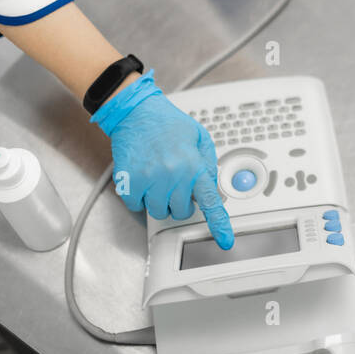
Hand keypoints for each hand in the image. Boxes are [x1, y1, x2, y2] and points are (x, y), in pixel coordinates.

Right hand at [91, 70, 233, 247]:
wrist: (136, 112)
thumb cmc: (168, 124)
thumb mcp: (200, 138)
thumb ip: (207, 164)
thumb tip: (211, 187)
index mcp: (193, 165)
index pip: (210, 202)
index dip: (219, 224)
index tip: (224, 241)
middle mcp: (173, 175)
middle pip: (181, 211)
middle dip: (180, 201)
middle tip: (175, 183)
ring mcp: (150, 180)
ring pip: (159, 211)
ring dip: (160, 200)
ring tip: (158, 177)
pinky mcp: (129, 182)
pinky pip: (137, 206)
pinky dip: (140, 197)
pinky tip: (143, 178)